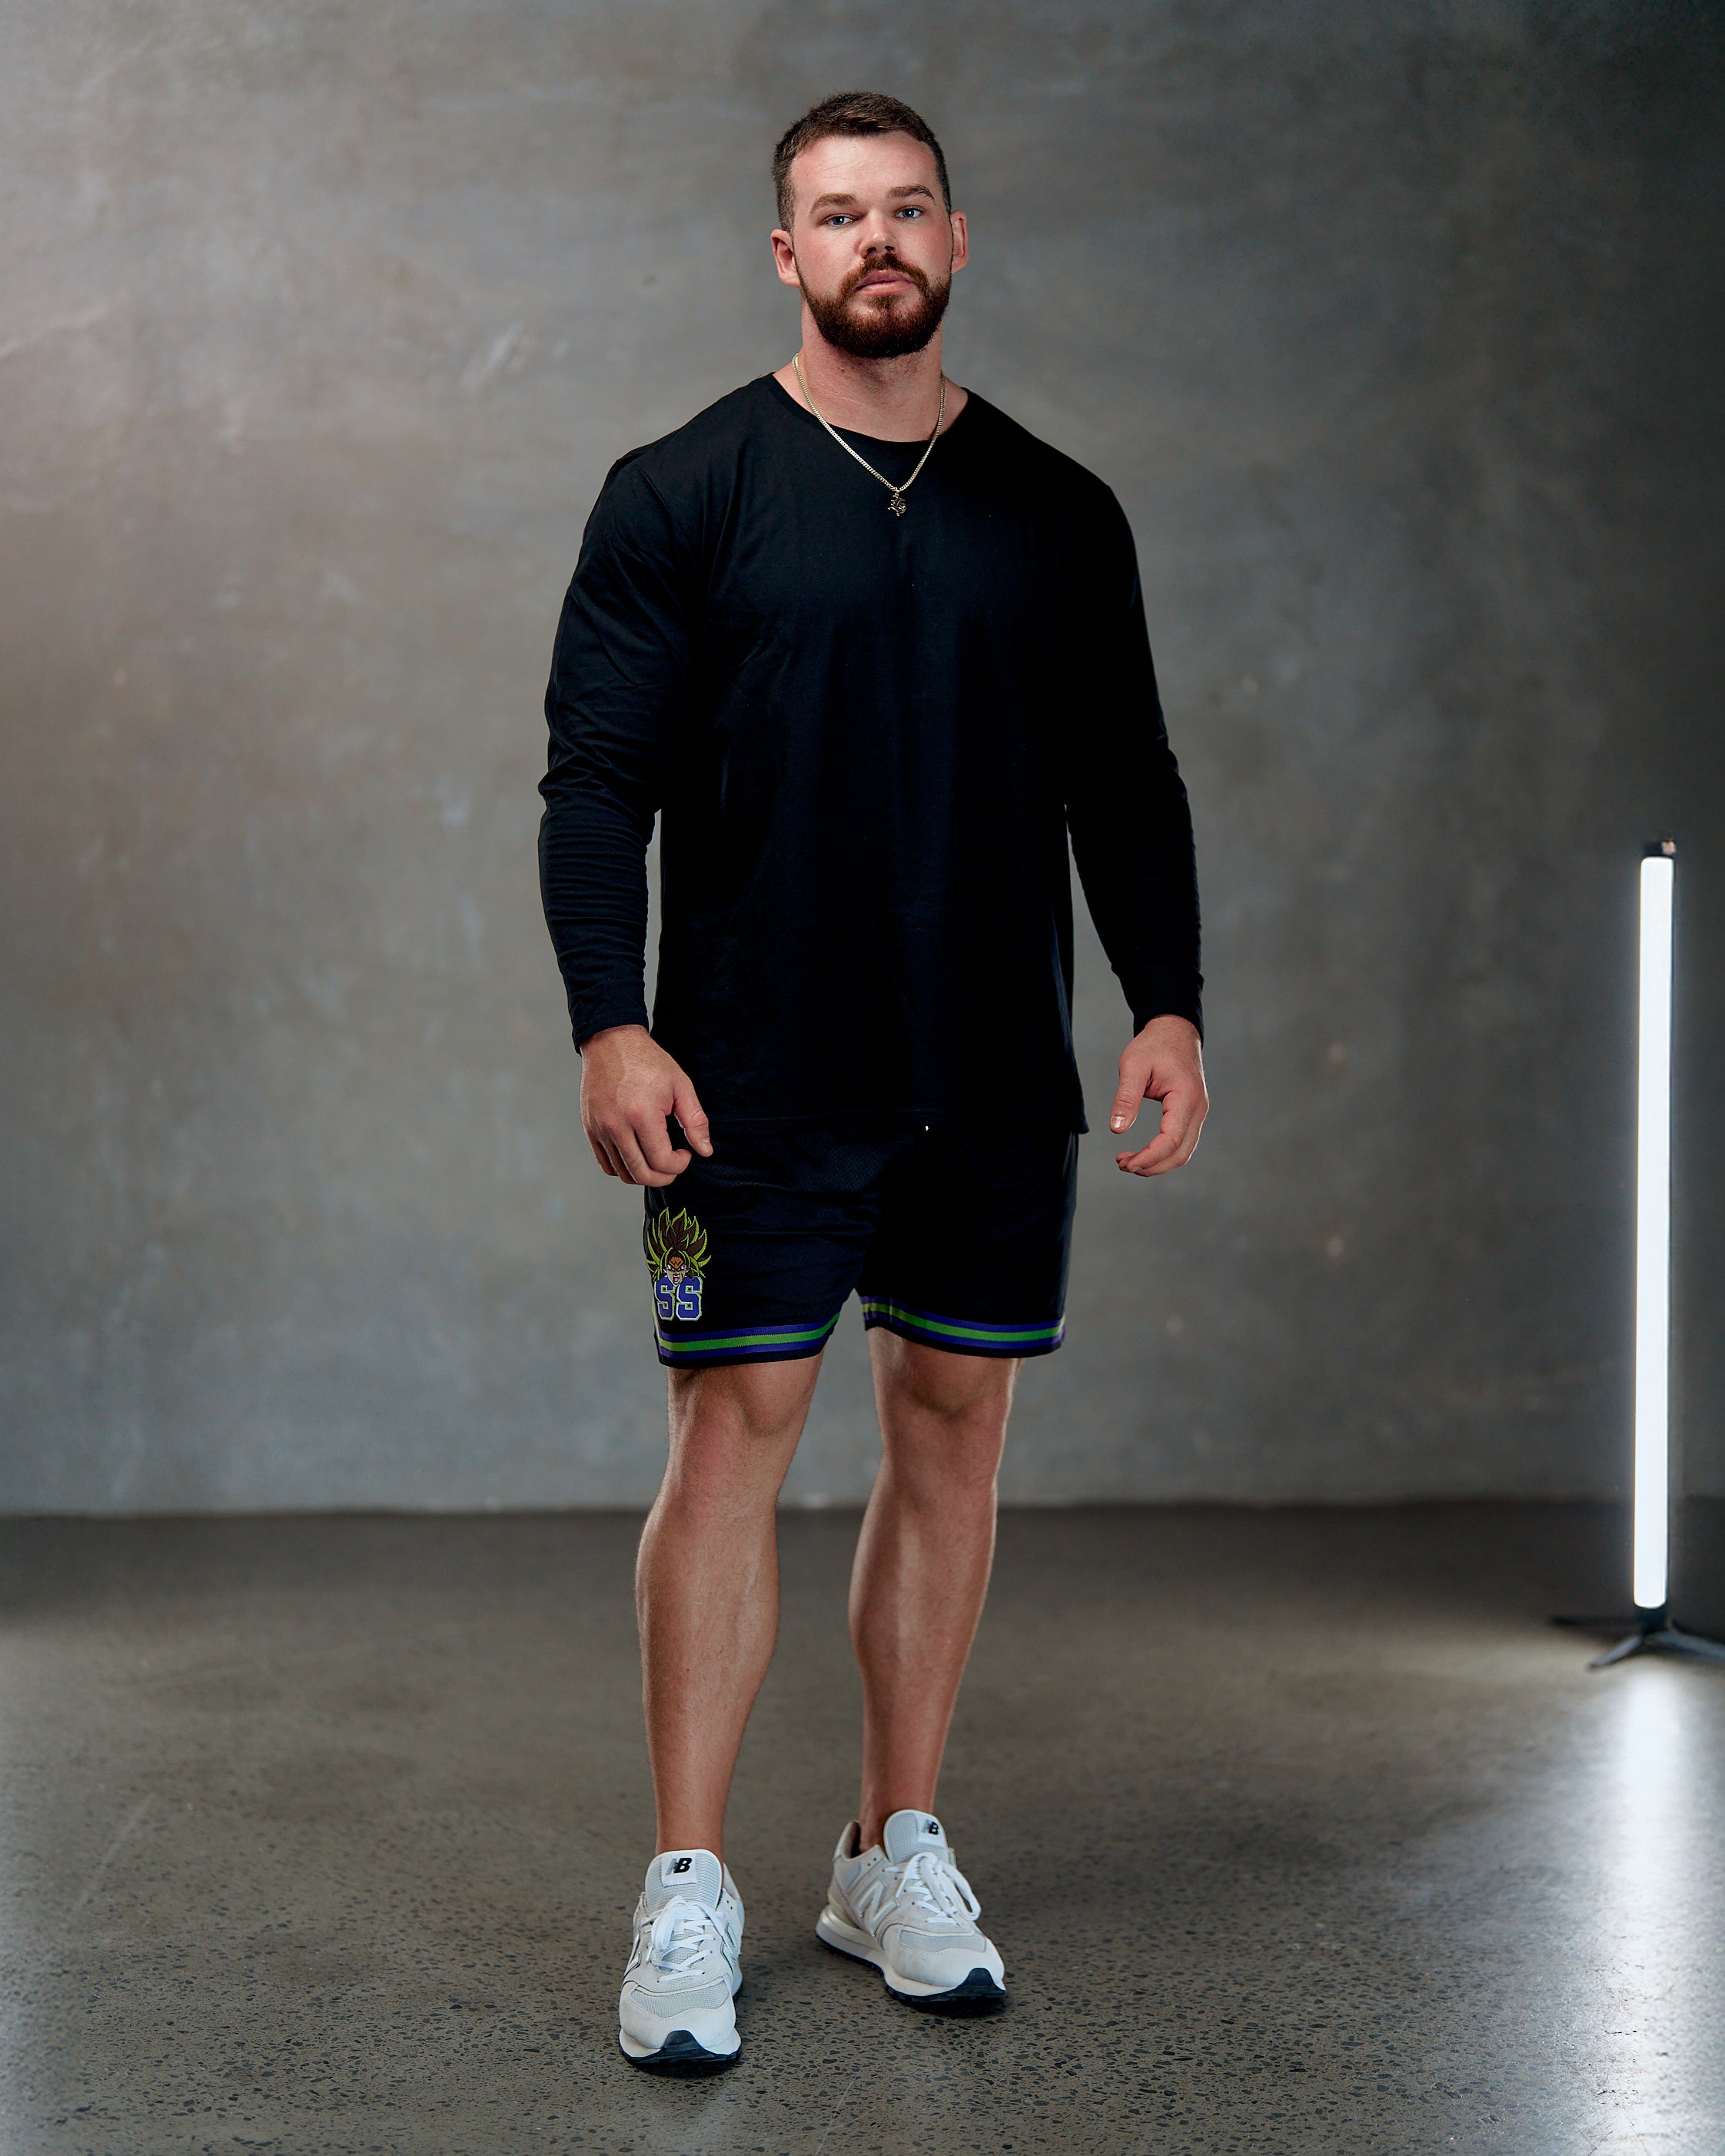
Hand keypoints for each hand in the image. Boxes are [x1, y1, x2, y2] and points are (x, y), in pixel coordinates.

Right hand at [578, 1025, 712, 1186]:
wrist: (611, 1042)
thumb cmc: (649, 1062)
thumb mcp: (680, 1085)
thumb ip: (695, 1120)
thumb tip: (705, 1151)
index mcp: (642, 1115)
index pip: (662, 1162)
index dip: (679, 1165)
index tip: (686, 1153)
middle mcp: (616, 1126)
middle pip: (641, 1174)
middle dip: (664, 1177)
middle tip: (674, 1164)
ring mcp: (599, 1129)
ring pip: (622, 1173)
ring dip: (644, 1174)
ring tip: (657, 1158)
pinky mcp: (590, 1129)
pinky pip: (606, 1164)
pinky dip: (623, 1168)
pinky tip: (638, 1154)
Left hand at [1110, 1014, 1207, 1176]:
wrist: (1174, 1031)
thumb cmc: (1154, 1045)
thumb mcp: (1133, 1066)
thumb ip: (1126, 1098)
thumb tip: (1117, 1129)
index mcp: (1186, 1097)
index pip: (1172, 1139)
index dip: (1150, 1157)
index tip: (1126, 1163)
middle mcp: (1198, 1108)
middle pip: (1181, 1153)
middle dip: (1152, 1166)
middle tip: (1123, 1165)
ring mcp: (1198, 1112)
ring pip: (1183, 1151)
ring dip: (1158, 1163)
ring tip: (1129, 1161)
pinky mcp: (1191, 1113)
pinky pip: (1182, 1142)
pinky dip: (1163, 1153)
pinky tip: (1142, 1153)